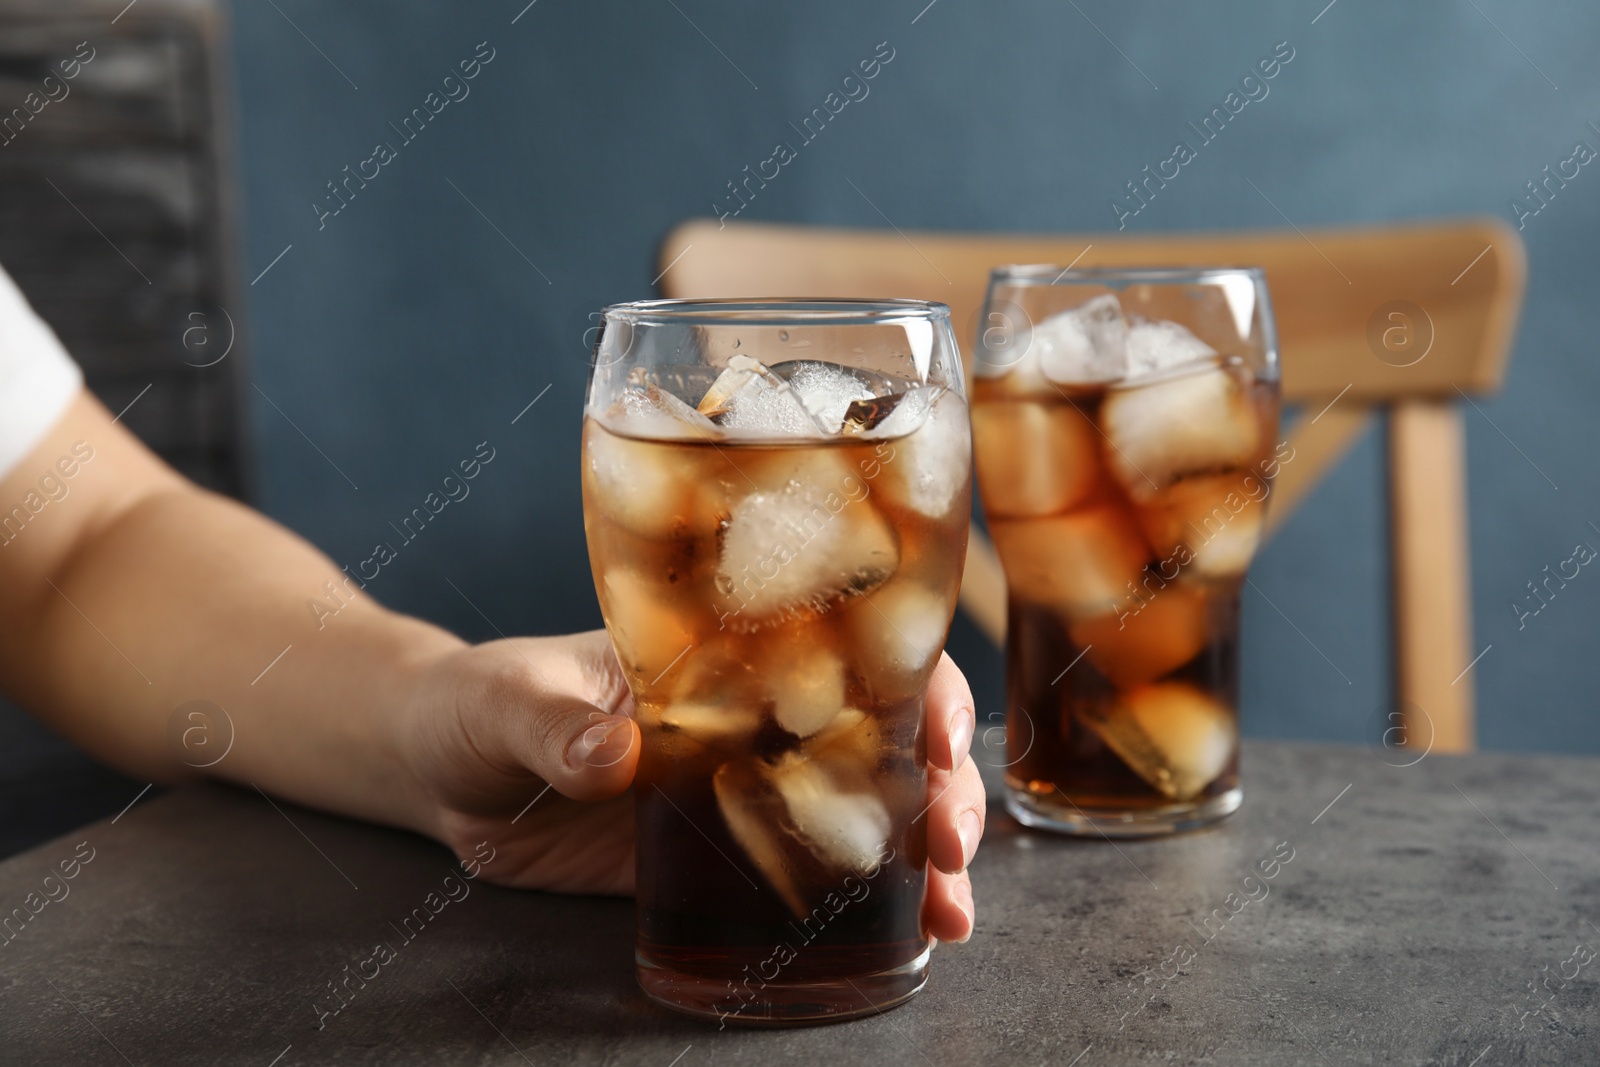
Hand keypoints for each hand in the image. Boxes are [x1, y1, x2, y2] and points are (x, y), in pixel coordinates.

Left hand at [397, 631, 984, 942]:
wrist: (439, 770)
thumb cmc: (476, 704)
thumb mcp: (507, 702)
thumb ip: (552, 725)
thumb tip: (608, 755)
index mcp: (721, 654)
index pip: (844, 643)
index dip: (913, 680)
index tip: (940, 733)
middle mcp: (752, 717)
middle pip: (882, 735)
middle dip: (941, 786)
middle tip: (955, 847)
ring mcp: (742, 791)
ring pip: (864, 811)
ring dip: (924, 857)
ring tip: (950, 913)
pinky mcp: (716, 859)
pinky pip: (805, 879)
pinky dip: (867, 905)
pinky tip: (913, 935)